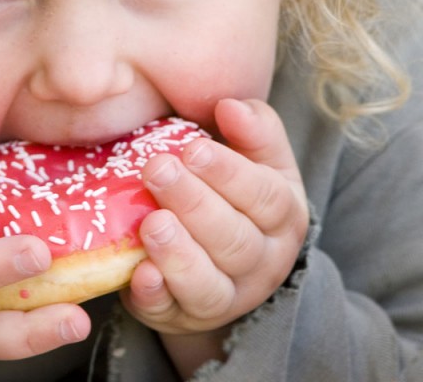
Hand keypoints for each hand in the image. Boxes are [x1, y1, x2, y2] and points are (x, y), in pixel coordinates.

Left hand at [121, 99, 307, 363]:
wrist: (220, 260)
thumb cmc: (234, 193)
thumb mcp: (257, 159)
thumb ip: (253, 129)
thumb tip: (231, 106)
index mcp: (283, 216)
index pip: (265, 196)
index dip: (229, 173)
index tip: (192, 149)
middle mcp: (262, 262)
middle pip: (234, 239)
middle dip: (194, 204)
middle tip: (157, 170)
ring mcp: (225, 295)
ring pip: (208, 283)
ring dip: (178, 254)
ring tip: (151, 223)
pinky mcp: (183, 316)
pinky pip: (171, 312)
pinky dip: (156, 295)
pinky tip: (140, 274)